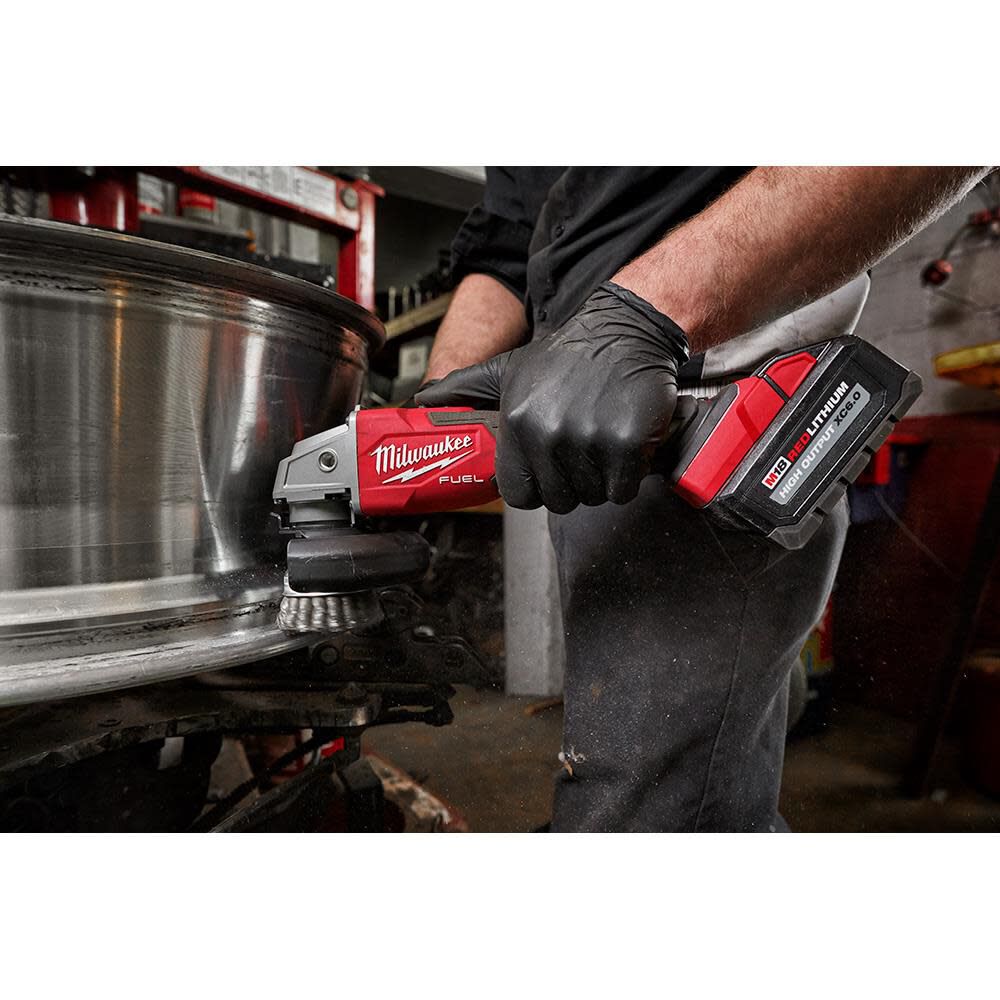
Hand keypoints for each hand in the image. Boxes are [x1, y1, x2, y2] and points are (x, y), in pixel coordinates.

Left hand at [415, 281, 688, 513]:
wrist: (623, 331)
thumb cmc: (564, 357)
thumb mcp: (507, 369)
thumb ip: (463, 389)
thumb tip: (420, 402)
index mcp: (516, 421)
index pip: (518, 494)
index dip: (534, 488)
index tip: (546, 473)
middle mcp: (549, 433)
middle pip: (558, 499)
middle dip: (571, 484)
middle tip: (580, 453)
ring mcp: (589, 439)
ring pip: (592, 496)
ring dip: (600, 479)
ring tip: (600, 442)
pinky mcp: (627, 442)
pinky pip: (623, 488)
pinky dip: (628, 474)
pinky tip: (623, 445)